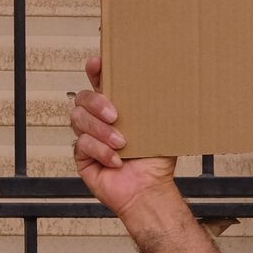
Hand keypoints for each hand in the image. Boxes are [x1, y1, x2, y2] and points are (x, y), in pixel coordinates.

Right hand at [71, 55, 178, 218]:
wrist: (149, 190)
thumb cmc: (156, 160)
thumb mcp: (161, 128)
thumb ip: (158, 106)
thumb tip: (174, 81)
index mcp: (117, 108)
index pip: (100, 82)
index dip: (95, 70)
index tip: (96, 63)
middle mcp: (99, 120)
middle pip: (82, 98)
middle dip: (96, 103)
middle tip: (115, 115)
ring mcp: (88, 136)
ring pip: (78, 119)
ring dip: (101, 131)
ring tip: (122, 143)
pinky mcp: (81, 156)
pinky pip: (81, 144)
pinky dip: (101, 151)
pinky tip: (116, 160)